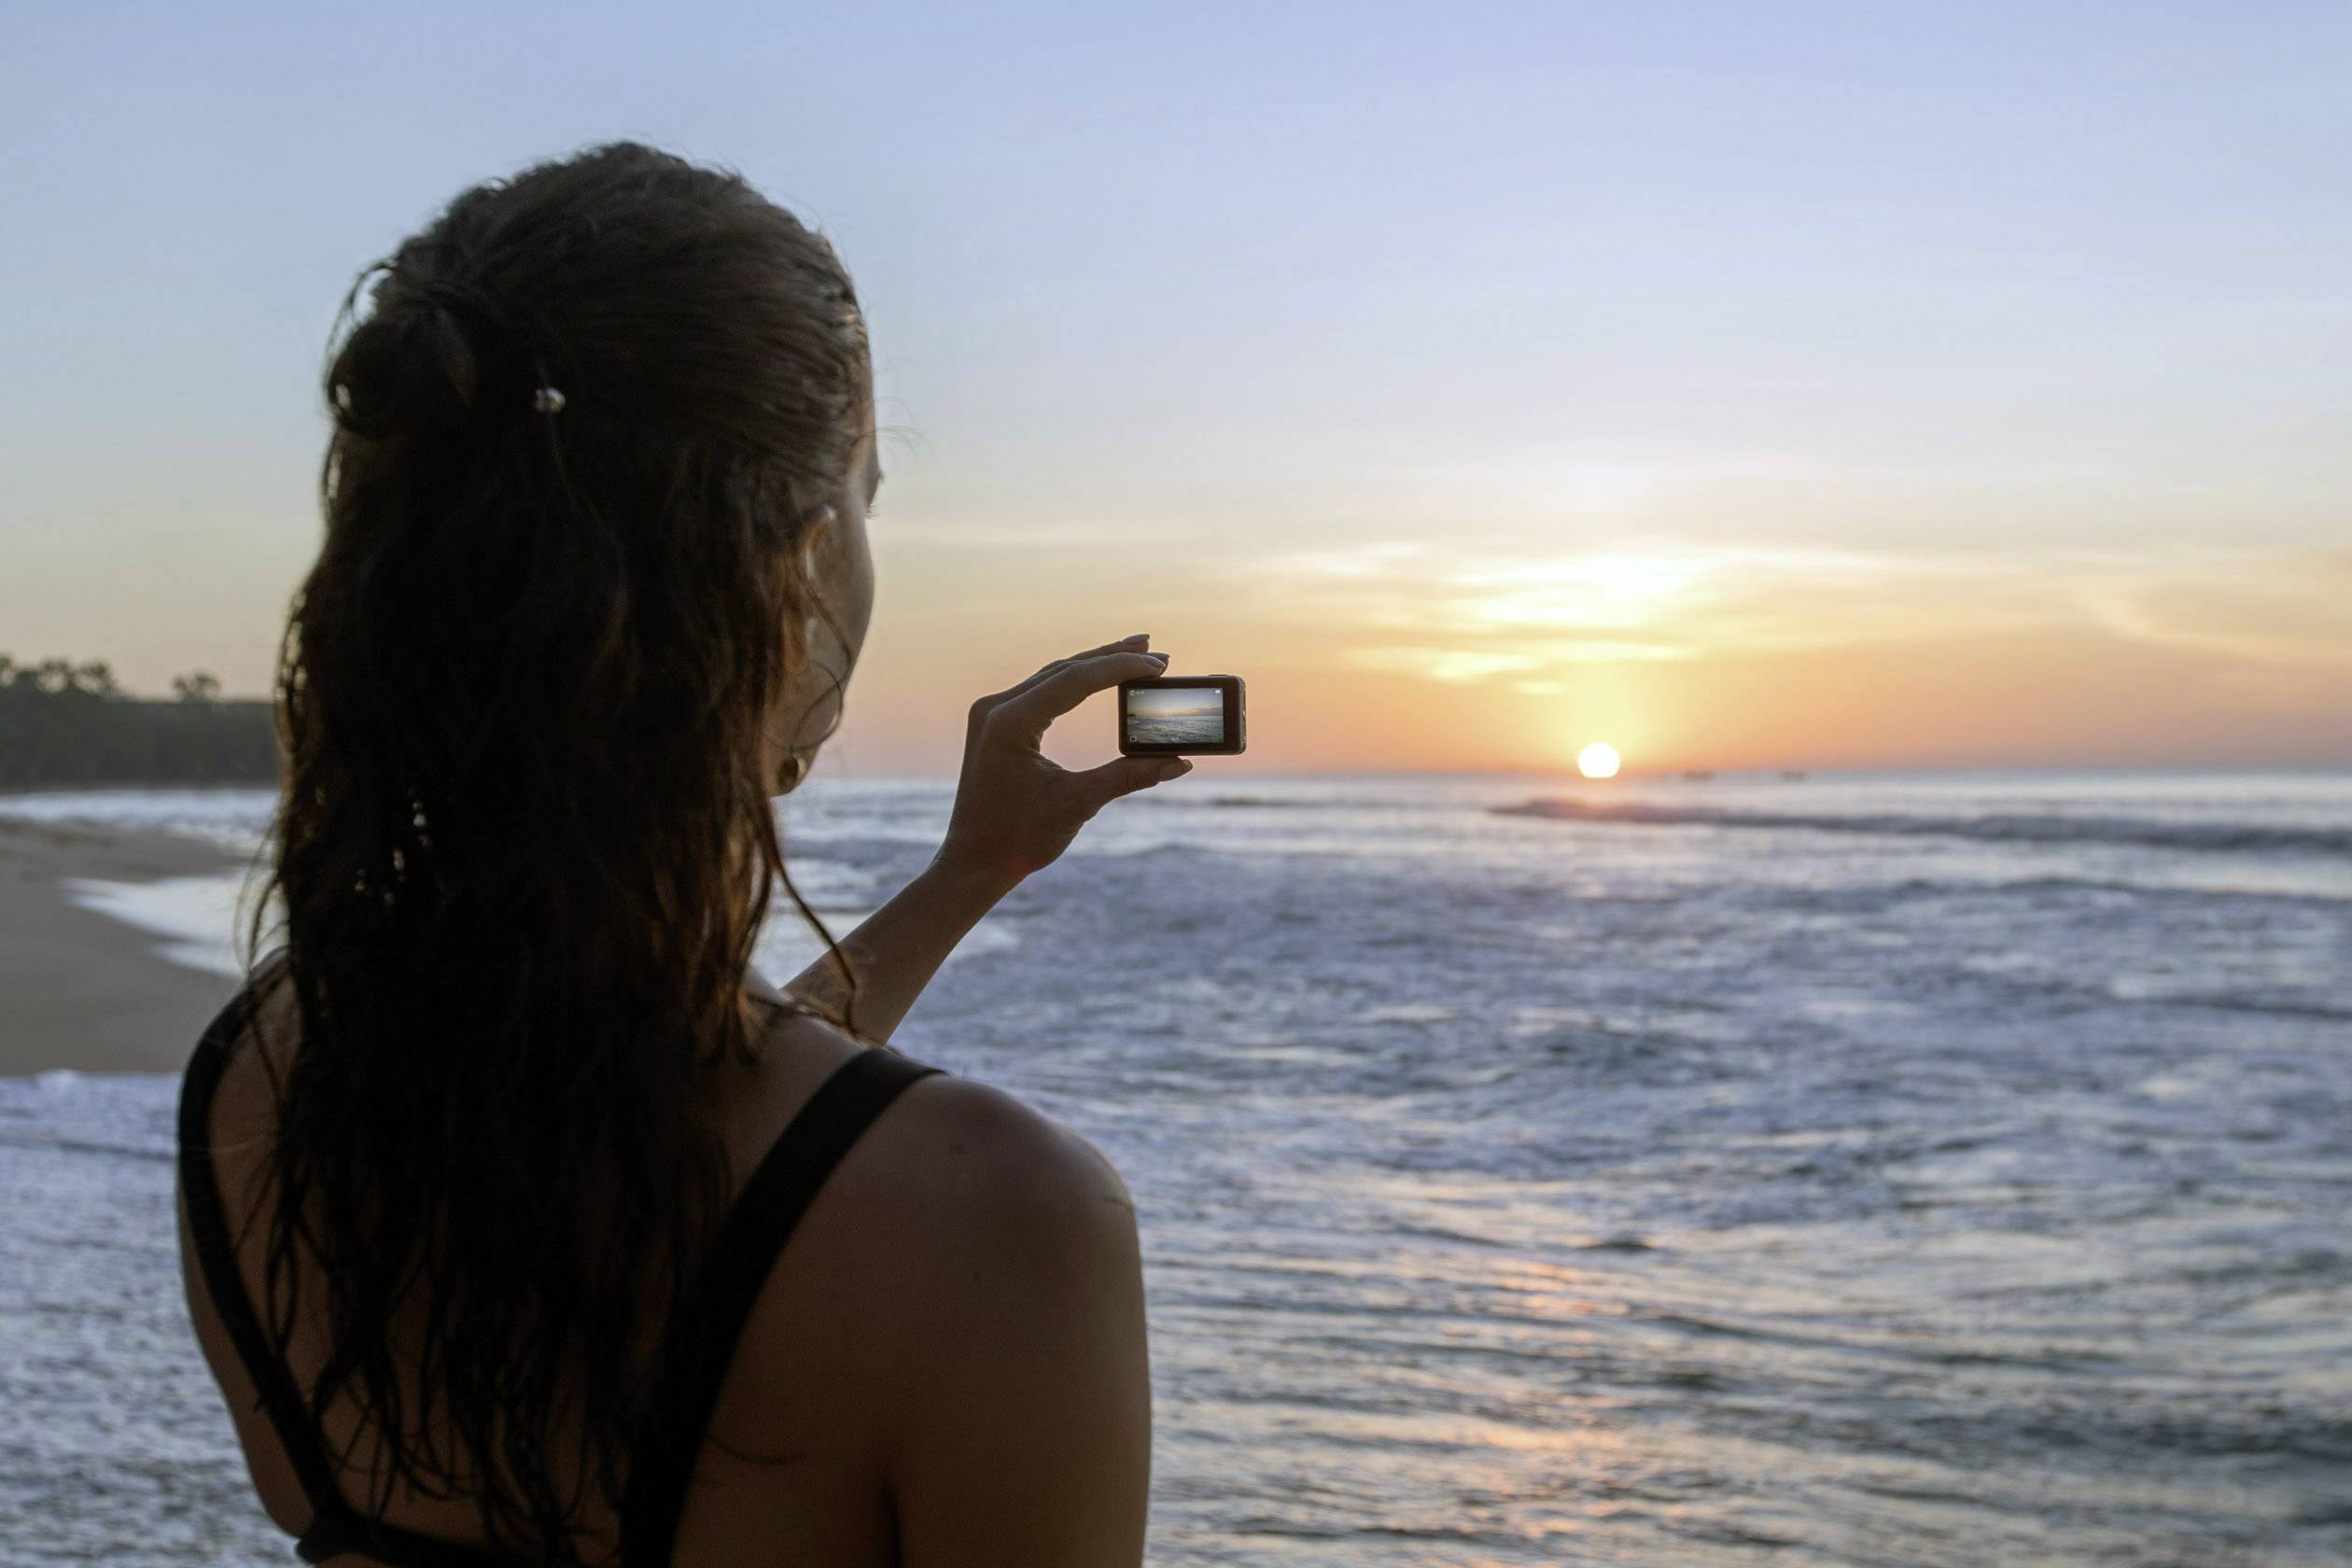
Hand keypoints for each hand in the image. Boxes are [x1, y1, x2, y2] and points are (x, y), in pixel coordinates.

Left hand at [937, 634, 1193, 889]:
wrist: (973, 863)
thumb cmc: (1019, 839)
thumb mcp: (1078, 803)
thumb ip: (1128, 777)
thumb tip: (1178, 763)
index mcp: (1010, 723)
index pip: (1074, 680)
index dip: (1120, 669)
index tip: (1158, 664)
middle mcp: (995, 709)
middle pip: (1063, 670)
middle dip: (1111, 658)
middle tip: (1154, 649)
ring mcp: (991, 714)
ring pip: (1051, 677)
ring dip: (1093, 666)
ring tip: (1134, 654)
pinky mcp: (994, 725)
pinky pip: (1039, 693)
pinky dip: (1072, 684)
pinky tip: (1096, 677)